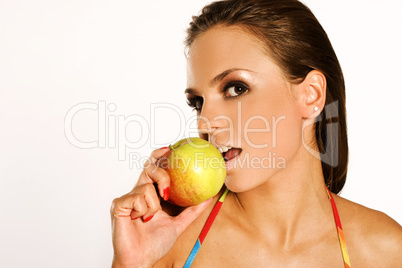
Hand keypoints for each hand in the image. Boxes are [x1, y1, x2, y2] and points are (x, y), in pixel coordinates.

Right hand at [110, 147, 211, 266]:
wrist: (141, 259)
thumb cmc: (156, 242)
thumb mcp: (179, 224)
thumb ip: (192, 210)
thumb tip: (209, 197)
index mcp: (150, 194)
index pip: (154, 169)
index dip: (159, 156)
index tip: (169, 149)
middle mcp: (138, 192)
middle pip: (150, 169)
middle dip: (161, 175)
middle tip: (168, 190)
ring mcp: (128, 198)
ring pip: (147, 188)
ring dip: (154, 207)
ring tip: (149, 220)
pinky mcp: (119, 204)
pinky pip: (137, 198)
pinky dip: (143, 211)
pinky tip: (139, 221)